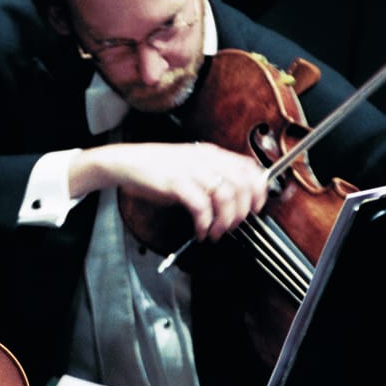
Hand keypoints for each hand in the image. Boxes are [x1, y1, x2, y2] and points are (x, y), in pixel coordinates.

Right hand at [73, 141, 269, 241]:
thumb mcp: (191, 165)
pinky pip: (201, 207)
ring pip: (225, 197)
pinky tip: (199, 232)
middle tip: (233, 226)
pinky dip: (204, 224)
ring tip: (215, 232)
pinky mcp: (177, 183)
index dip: (258, 191)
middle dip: (242, 212)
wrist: (127, 162)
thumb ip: (212, 175)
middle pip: (242, 185)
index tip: (255, 208)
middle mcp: (206, 160)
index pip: (249, 168)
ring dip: (225, 221)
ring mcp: (192, 170)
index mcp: (212, 153)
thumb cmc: (157, 168)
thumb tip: (233, 199)